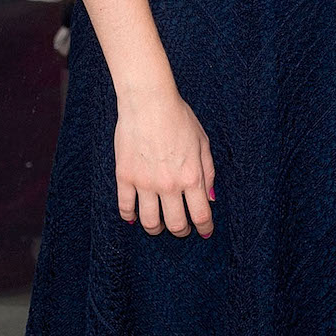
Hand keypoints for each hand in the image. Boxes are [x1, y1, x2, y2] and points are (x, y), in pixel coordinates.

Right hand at [113, 88, 215, 237]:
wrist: (149, 102)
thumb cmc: (179, 117)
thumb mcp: (203, 142)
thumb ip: (208, 172)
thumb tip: (210, 198)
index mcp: (191, 176)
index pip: (201, 215)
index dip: (204, 229)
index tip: (205, 233)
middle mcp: (169, 184)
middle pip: (176, 224)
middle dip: (181, 231)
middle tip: (182, 229)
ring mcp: (145, 183)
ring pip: (149, 222)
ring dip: (156, 228)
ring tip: (159, 225)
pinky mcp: (124, 177)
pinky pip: (125, 207)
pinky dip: (130, 216)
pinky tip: (134, 216)